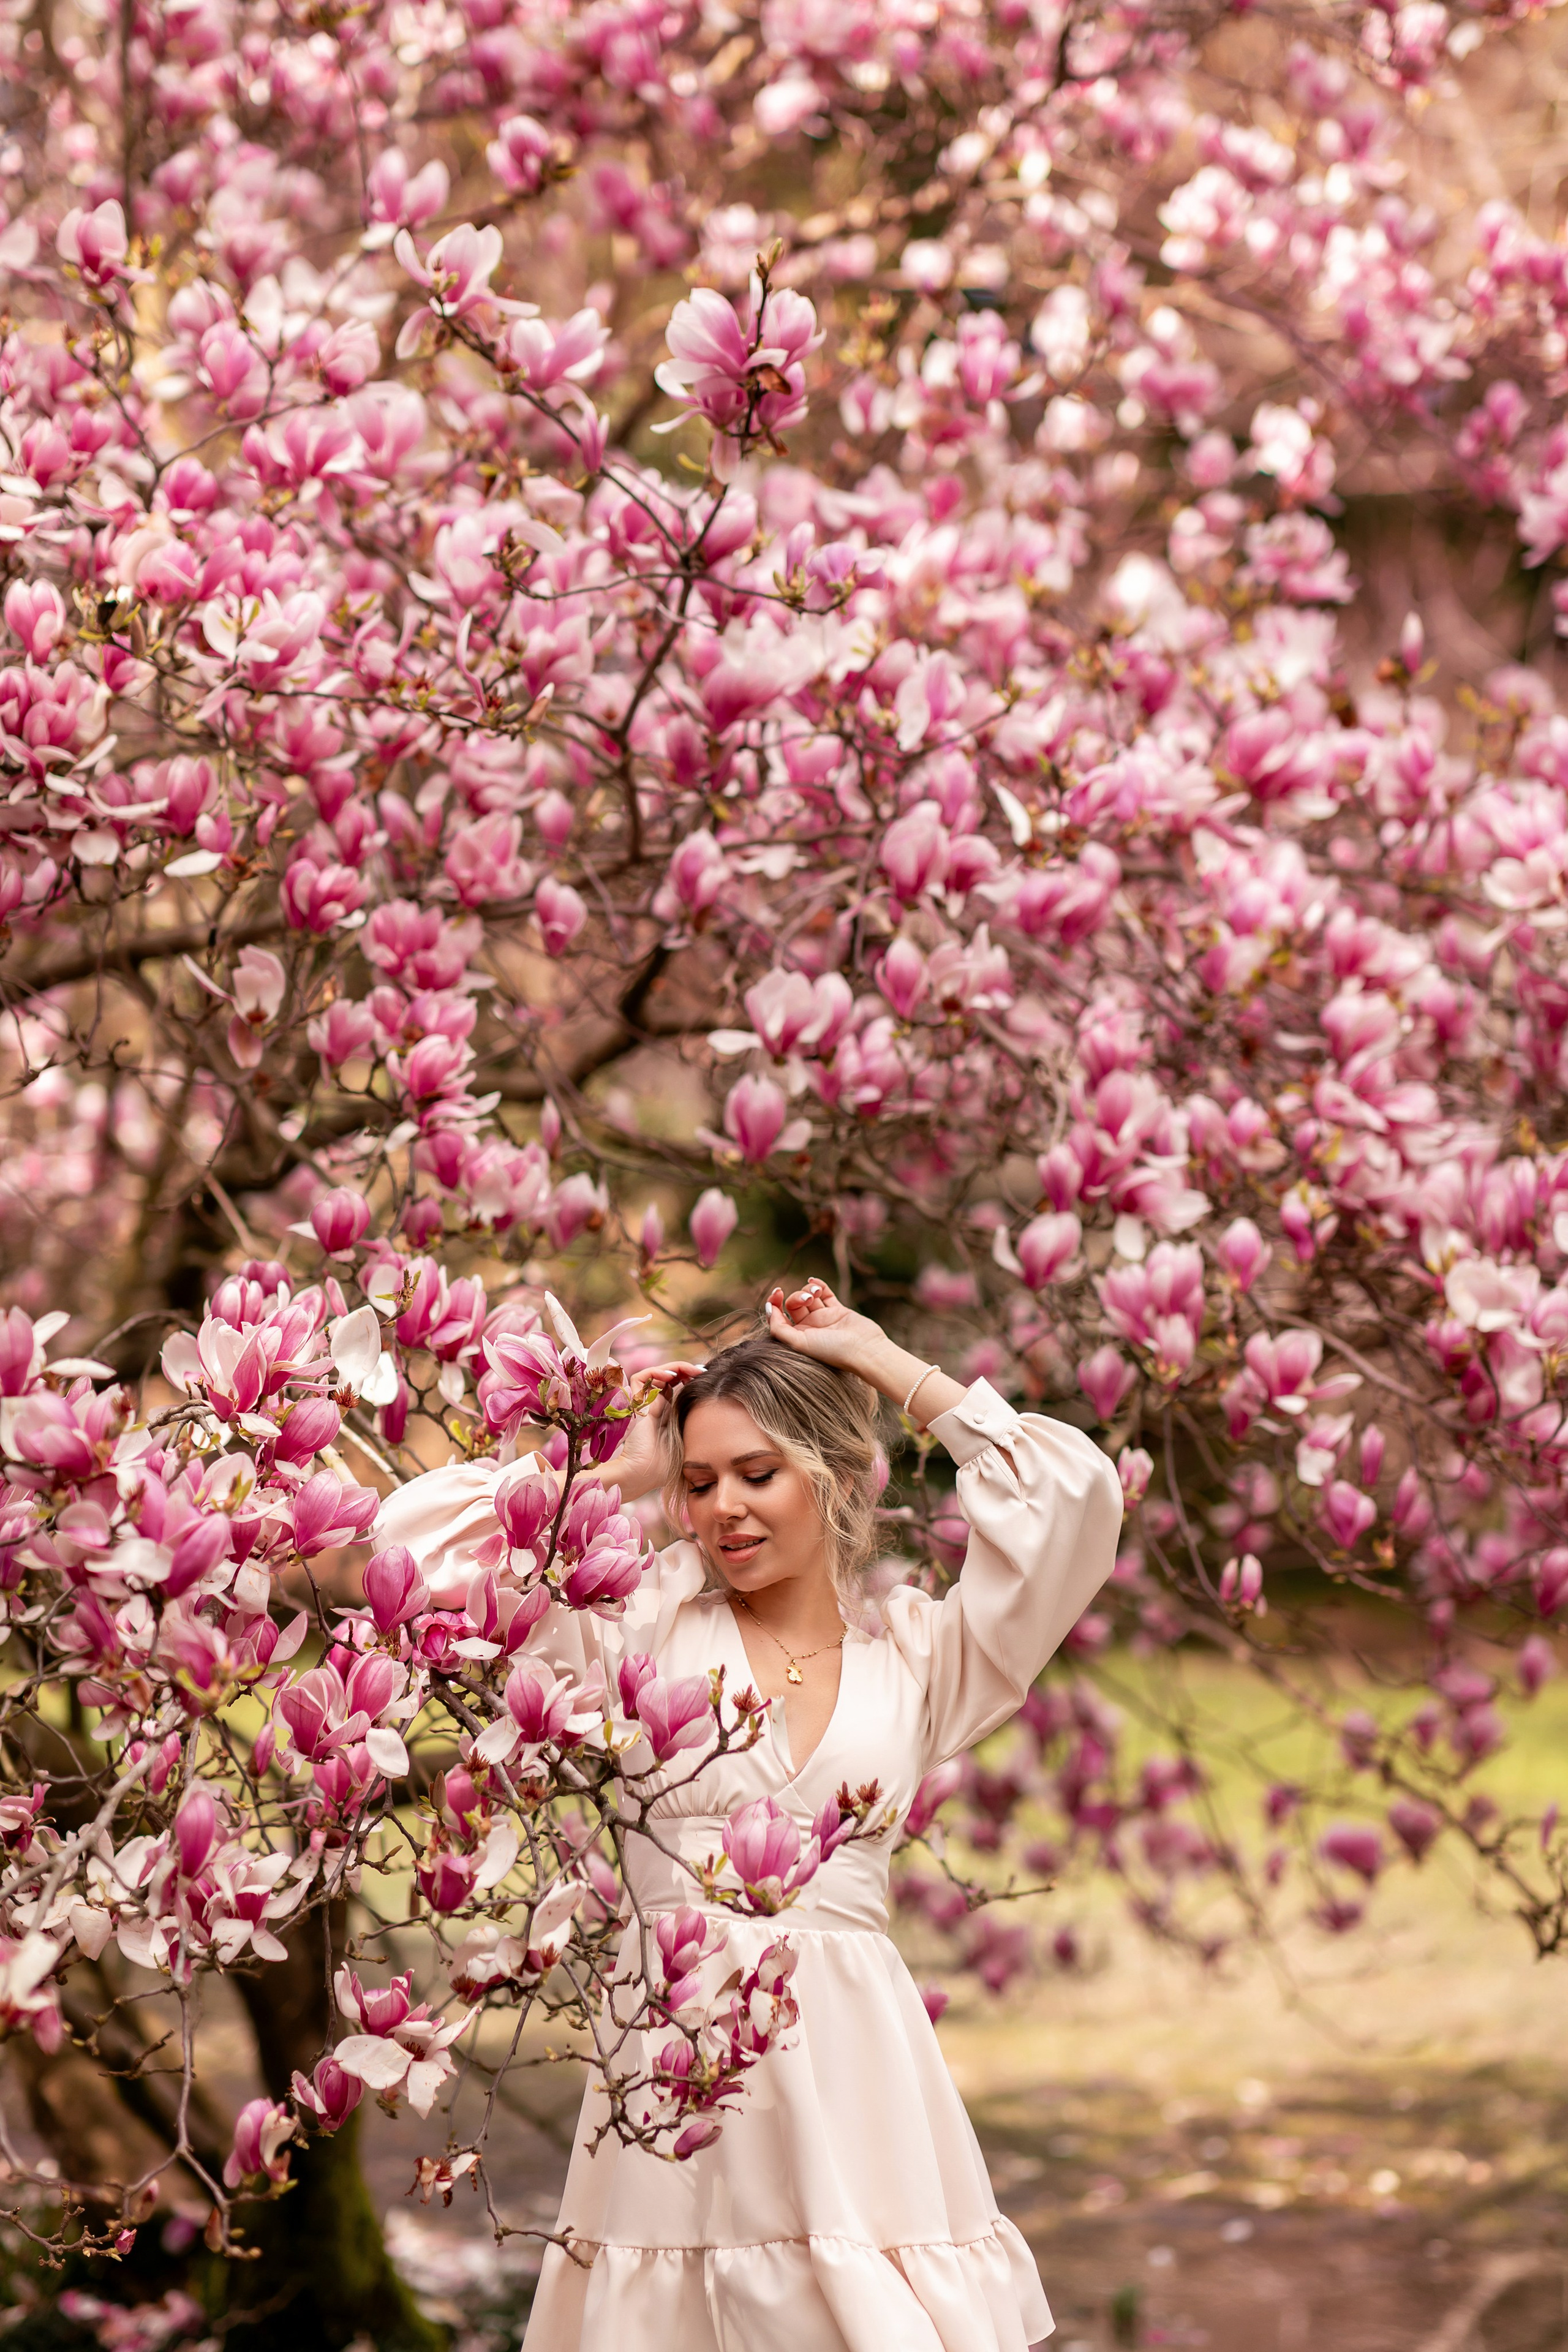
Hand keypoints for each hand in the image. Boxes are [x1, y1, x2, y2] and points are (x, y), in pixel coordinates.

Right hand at [603, 1360, 704, 1500]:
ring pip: (657, 1373)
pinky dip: (657, 1371)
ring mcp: (643, 1402)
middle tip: (703, 1371)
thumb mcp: (686, 1440)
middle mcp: (653, 1405)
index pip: (676, 1387)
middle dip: (687, 1370)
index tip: (708, 1379)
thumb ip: (694, 1425)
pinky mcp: (634, 1402)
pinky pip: (641, 1377)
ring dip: (675, 1367)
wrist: (642, 1473)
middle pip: (668, 1377)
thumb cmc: (664, 1465)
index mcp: (665, 1414)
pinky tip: (673, 1376)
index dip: (690, 1379)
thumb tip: (716, 1413)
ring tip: (693, 1371)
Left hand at [765, 1278, 966, 1425]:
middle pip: (794, 1303)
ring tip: (816, 1293)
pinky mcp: (839, 1311)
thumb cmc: (832, 1350)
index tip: (777, 1292)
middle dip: (797, 1296)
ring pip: (808, 1296)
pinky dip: (819, 1284)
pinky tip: (815, 1281)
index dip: (774, 1302)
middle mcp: (809, 1328)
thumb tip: (768, 1309)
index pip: (779, 1316)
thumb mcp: (799, 1343)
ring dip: (808, 1289)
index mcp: (797, 1337)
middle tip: (807, 1299)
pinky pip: (825, 1293)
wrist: (864, 1350)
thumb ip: (779, 1328)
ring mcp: (824, 1318)